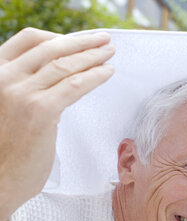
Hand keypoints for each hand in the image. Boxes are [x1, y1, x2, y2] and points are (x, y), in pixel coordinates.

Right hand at [0, 28, 114, 219]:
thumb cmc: (7, 150)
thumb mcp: (8, 109)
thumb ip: (26, 90)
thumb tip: (59, 79)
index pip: (28, 40)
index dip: (58, 36)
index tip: (81, 39)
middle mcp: (5, 78)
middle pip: (51, 48)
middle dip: (83, 42)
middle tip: (104, 40)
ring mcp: (22, 93)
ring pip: (65, 65)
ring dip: (93, 56)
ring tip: (109, 54)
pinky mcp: (41, 110)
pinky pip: (75, 85)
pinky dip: (94, 76)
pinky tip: (107, 72)